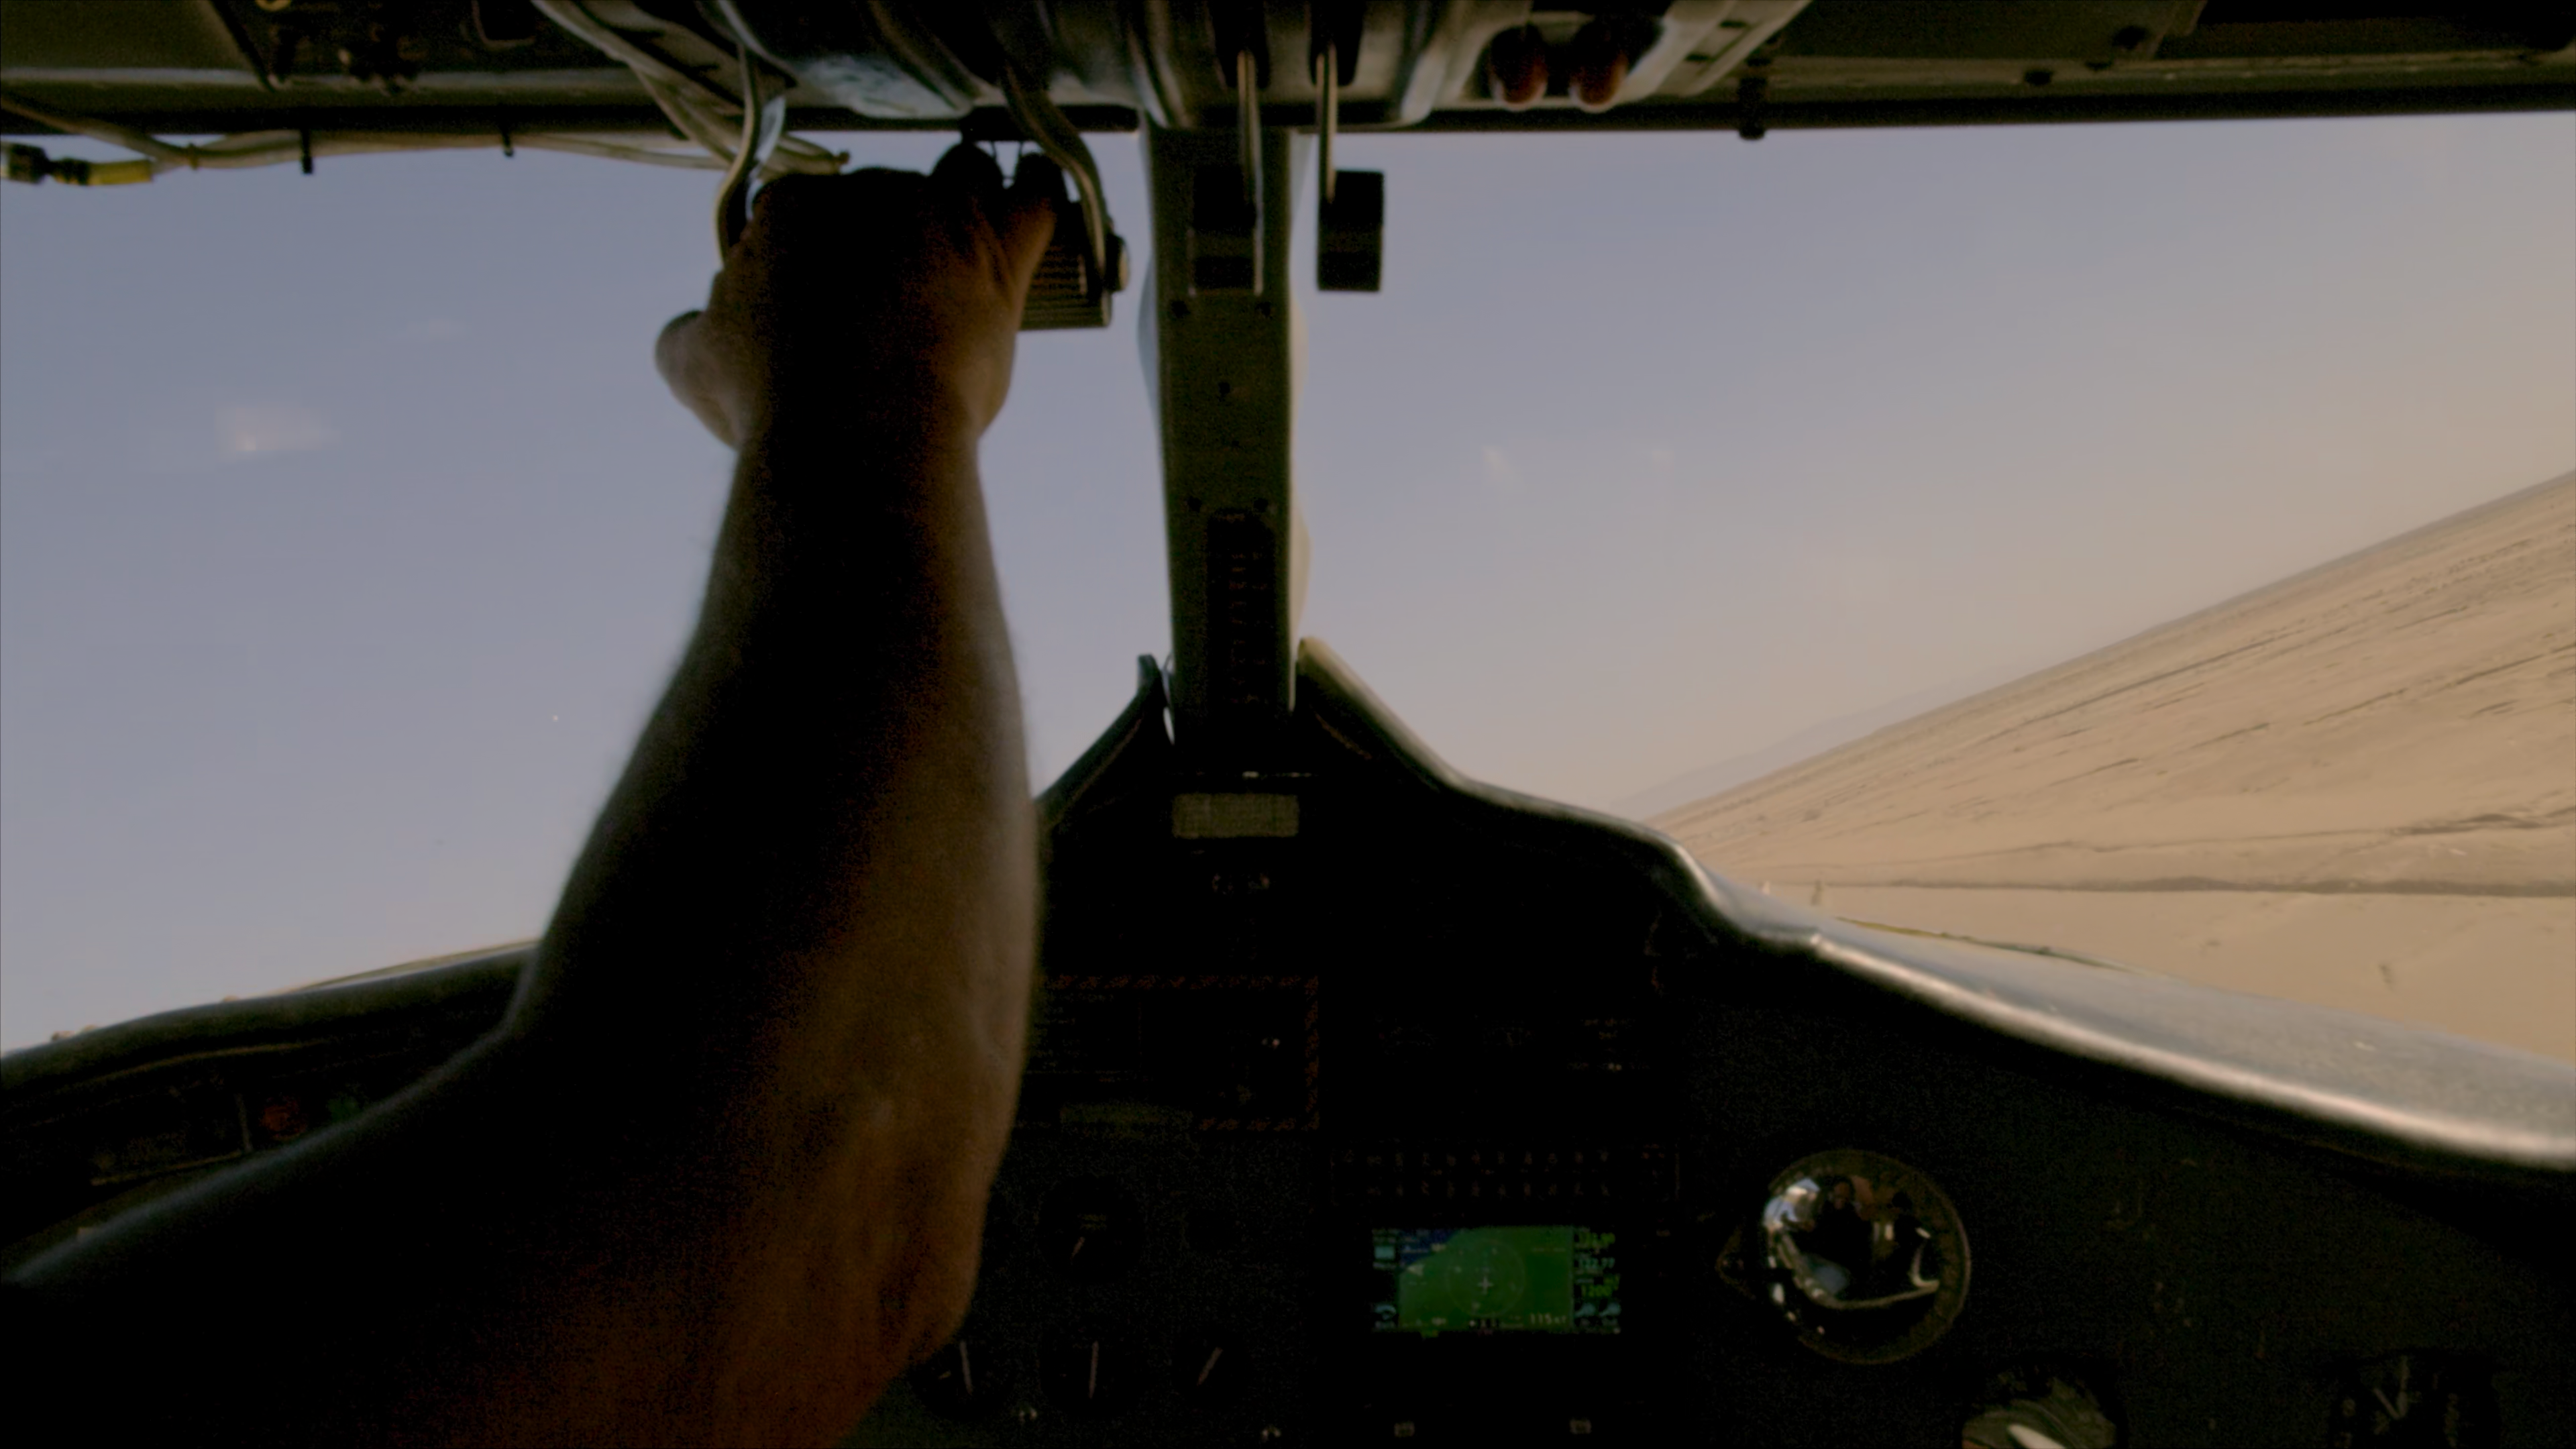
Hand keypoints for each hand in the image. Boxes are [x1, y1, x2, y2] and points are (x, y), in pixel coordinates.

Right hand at [656, 146, 1058, 447]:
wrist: (854, 426)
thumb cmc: (774, 399)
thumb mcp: (692, 366)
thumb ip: (687, 335)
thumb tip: (688, 332)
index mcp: (788, 210)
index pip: (802, 213)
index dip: (811, 261)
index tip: (816, 309)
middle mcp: (866, 196)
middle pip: (882, 200)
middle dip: (884, 243)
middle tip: (883, 310)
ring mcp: (937, 218)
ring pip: (959, 182)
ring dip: (961, 205)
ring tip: (960, 249)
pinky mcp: (998, 252)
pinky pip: (1033, 199)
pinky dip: (1035, 200)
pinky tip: (1033, 208)